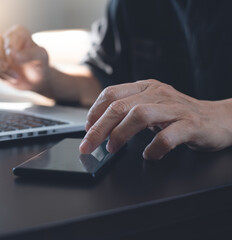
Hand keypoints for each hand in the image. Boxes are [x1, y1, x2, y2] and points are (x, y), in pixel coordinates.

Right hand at [0, 25, 50, 92]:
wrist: (36, 80)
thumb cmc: (40, 64)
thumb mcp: (41, 57)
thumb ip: (30, 54)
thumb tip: (13, 55)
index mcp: (18, 32)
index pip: (9, 36)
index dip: (9, 46)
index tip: (13, 56)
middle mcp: (6, 39)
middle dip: (0, 57)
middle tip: (6, 67)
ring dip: (2, 70)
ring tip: (16, 77)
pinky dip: (2, 76)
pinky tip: (13, 79)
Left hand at [79, 79, 231, 159]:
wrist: (220, 118)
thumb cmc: (180, 115)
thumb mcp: (152, 106)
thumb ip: (129, 111)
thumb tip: (99, 127)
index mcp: (146, 87)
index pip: (111, 93)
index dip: (95, 111)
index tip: (86, 128)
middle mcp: (158, 93)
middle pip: (119, 106)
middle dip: (98, 128)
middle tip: (88, 145)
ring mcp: (174, 108)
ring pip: (139, 115)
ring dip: (120, 134)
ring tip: (113, 149)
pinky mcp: (190, 124)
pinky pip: (167, 136)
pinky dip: (154, 148)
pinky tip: (149, 155)